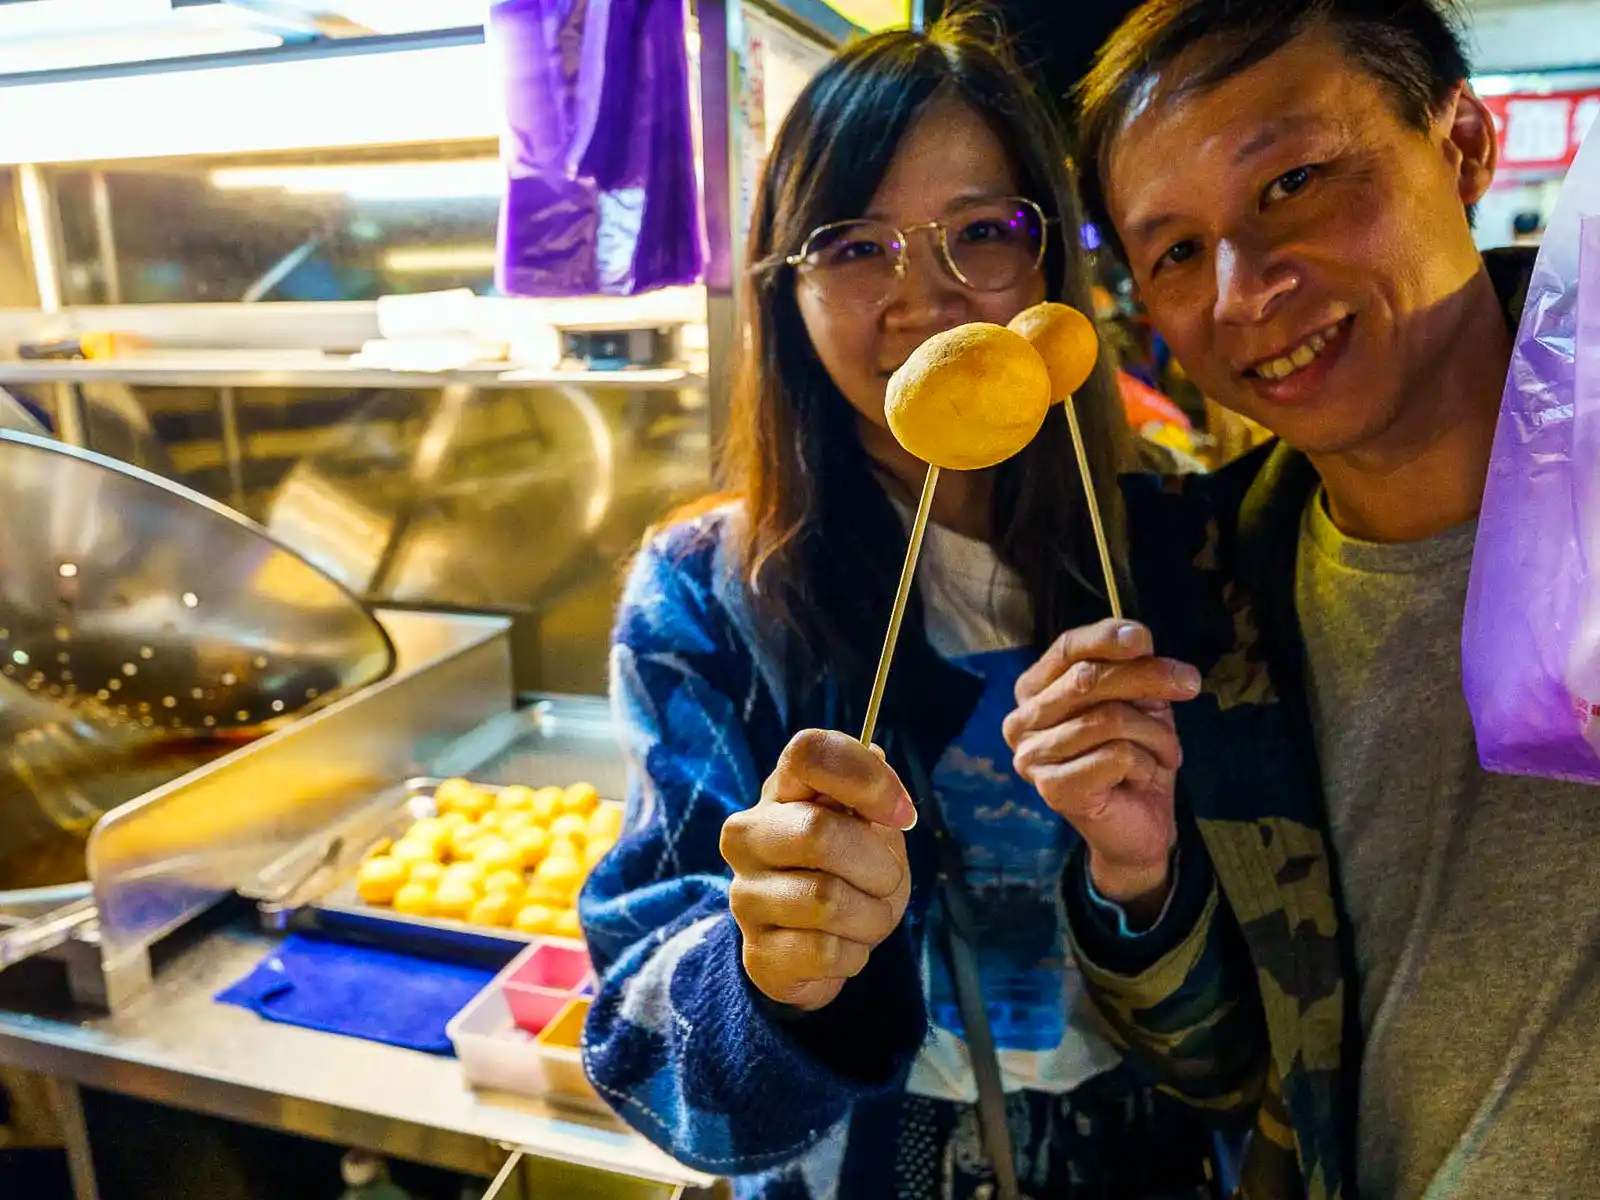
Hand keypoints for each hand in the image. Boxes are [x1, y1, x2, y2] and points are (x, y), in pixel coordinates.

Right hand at [721, 729, 915, 1011]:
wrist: (813, 946)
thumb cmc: (847, 870)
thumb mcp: (868, 825)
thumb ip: (870, 791)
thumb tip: (876, 759)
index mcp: (780, 791)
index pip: (808, 752)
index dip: (865, 778)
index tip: (902, 815)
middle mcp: (748, 835)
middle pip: (818, 832)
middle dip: (878, 865)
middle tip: (886, 880)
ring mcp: (746, 895)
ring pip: (826, 900)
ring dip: (872, 916)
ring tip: (866, 916)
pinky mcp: (756, 952)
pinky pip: (825, 951)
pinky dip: (854, 953)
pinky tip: (844, 947)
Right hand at [1002, 619, 1200, 914]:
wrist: (1138, 826)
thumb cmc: (1134, 755)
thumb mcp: (1138, 701)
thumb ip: (1131, 668)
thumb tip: (1139, 640)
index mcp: (1035, 690)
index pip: (1066, 648)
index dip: (1105, 636)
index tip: (1145, 638)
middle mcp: (1021, 721)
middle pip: (1088, 678)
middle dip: (1148, 677)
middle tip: (1190, 684)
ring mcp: (1032, 756)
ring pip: (1108, 718)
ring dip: (1154, 732)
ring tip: (1167, 751)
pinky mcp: (1053, 788)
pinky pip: (1116, 756)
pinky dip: (1145, 763)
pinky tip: (1143, 777)